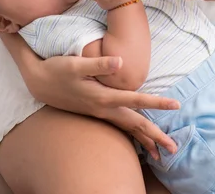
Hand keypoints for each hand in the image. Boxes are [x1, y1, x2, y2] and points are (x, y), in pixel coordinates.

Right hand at [29, 54, 178, 159]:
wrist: (38, 81)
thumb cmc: (58, 69)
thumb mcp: (76, 63)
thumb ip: (100, 63)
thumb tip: (120, 62)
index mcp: (102, 97)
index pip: (136, 101)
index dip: (157, 102)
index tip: (176, 105)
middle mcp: (102, 109)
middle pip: (134, 124)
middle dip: (155, 136)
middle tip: (174, 148)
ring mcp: (98, 112)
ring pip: (126, 128)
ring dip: (144, 139)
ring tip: (160, 151)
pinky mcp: (94, 111)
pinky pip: (118, 126)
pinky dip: (130, 134)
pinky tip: (135, 137)